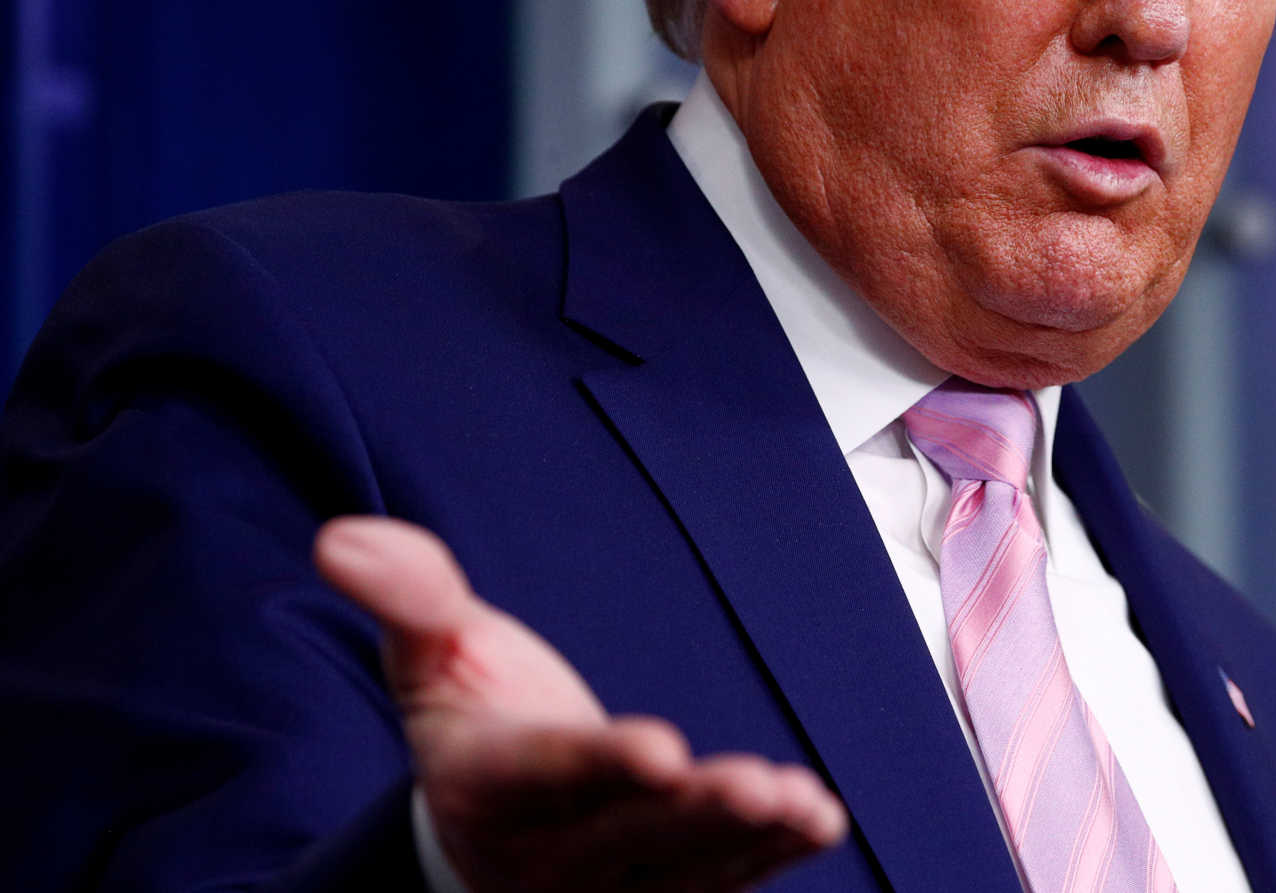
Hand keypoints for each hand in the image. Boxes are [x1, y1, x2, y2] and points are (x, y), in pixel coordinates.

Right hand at [315, 516, 846, 891]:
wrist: (487, 814)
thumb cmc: (471, 716)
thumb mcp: (429, 651)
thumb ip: (406, 595)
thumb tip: (339, 539)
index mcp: (488, 785)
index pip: (547, 779)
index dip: (601, 766)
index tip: (659, 746)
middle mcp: (548, 853)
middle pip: (626, 837)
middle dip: (691, 814)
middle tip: (750, 782)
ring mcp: (609, 884)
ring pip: (681, 871)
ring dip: (743, 840)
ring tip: (799, 802)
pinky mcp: (662, 891)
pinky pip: (719, 884)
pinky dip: (770, 856)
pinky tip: (816, 818)